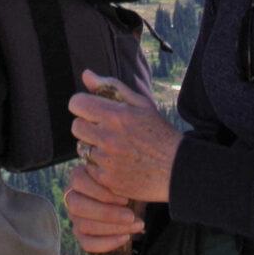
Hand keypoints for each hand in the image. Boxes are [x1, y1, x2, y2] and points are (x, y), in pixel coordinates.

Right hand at [66, 162, 145, 254]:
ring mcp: (74, 216)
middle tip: (131, 216)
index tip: (125, 199)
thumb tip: (121, 176)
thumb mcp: (124, 175)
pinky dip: (107, 243)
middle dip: (107, 214)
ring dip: (113, 228)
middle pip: (77, 206)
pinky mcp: (80, 233)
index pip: (78, 181)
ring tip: (136, 225)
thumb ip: (119, 175)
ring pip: (84, 226)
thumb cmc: (126, 182)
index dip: (101, 192)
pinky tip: (126, 237)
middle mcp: (71, 196)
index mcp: (78, 175)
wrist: (131, 197)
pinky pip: (87, 243)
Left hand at [70, 69, 181, 209]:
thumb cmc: (159, 132)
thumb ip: (111, 86)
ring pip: (82, 148)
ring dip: (93, 146)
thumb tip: (86, 74)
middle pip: (76, 126)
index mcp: (116, 115)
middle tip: (105, 130)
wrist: (178, 170)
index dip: (83, 105)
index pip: (77, 103)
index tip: (92, 110)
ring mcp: (106, 160)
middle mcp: (108, 137)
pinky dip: (99, 165)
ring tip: (114, 147)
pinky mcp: (106, 180)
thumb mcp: (141, 104)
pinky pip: (89, 168)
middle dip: (87, 125)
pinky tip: (117, 163)